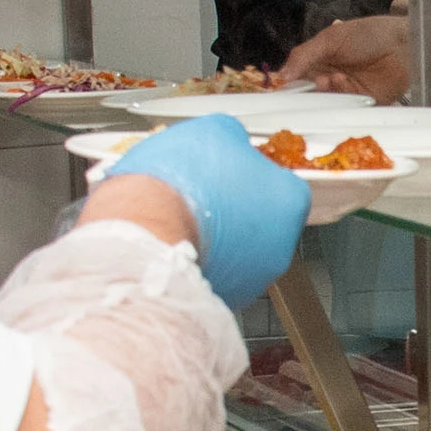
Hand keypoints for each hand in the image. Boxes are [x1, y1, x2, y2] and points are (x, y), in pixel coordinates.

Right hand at [99, 115, 308, 305]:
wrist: (141, 233)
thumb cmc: (181, 185)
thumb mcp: (213, 131)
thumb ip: (232, 138)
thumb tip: (229, 140)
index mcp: (289, 201)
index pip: (281, 181)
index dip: (250, 171)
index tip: (229, 167)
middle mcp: (279, 248)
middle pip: (259, 220)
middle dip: (231, 207)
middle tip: (201, 192)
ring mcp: (249, 280)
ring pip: (233, 252)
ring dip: (211, 236)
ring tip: (178, 216)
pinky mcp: (217, 299)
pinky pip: (209, 273)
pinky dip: (194, 260)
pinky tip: (170, 242)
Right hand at [280, 14, 410, 99]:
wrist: (405, 42)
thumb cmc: (369, 34)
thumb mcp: (330, 38)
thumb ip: (304, 55)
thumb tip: (281, 75)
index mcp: (317, 62)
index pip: (294, 78)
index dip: (284, 84)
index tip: (274, 89)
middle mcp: (328, 80)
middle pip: (306, 94)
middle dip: (303, 91)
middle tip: (304, 84)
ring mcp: (344, 94)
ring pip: (323, 103)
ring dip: (322, 92)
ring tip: (327, 78)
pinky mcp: (360, 105)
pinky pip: (343, 108)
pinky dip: (338, 94)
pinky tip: (341, 80)